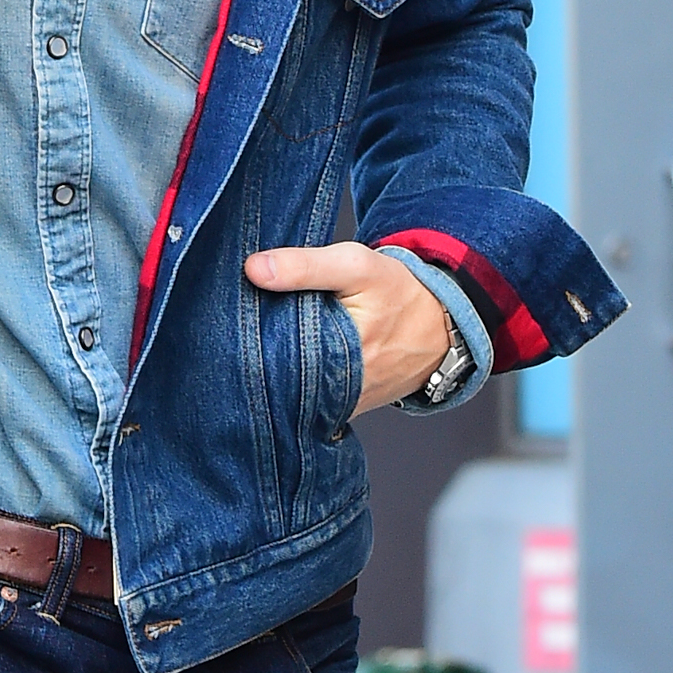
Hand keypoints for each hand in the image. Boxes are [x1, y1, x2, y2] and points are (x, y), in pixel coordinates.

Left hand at [243, 240, 450, 412]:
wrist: (441, 324)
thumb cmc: (399, 293)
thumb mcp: (356, 266)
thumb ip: (305, 266)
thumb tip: (254, 269)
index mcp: (338, 357)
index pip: (272, 357)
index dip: (249, 339)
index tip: (231, 320)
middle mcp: (337, 391)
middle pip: (277, 377)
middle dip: (256, 355)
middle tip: (240, 329)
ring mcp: (340, 404)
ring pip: (290, 391)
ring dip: (273, 369)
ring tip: (256, 342)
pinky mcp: (343, 407)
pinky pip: (306, 397)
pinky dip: (292, 378)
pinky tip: (281, 356)